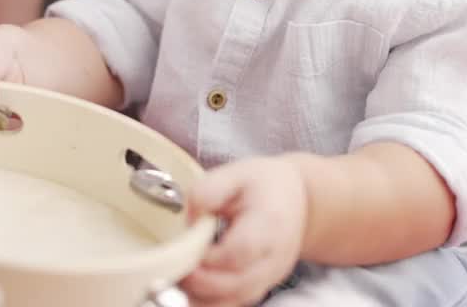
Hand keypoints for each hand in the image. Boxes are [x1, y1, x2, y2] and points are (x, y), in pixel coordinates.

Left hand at [181, 157, 308, 306]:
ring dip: (198, 294)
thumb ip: (207, 191)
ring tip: (175, 275)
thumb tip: (188, 221)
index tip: (184, 246)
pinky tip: (188, 285)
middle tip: (168, 266)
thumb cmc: (266, 186)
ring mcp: (269, 278)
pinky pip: (231, 304)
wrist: (298, 201)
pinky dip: (206, 300)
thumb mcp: (236, 173)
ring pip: (232, 301)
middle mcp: (274, 258)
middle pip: (234, 284)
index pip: (240, 251)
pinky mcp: (259, 288)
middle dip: (196, 280)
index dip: (208, 256)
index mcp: (269, 224)